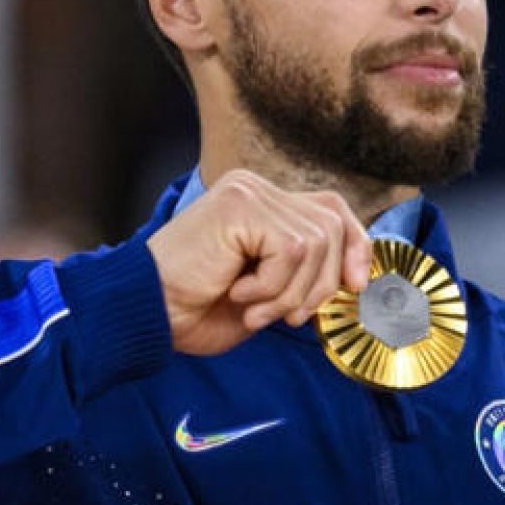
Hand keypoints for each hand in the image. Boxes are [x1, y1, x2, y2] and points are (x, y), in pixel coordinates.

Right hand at [145, 169, 370, 355]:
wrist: (147, 311)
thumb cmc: (195, 308)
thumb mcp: (266, 294)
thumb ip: (304, 275)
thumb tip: (355, 277)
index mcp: (261, 204)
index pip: (331, 208)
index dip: (355, 244)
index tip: (357, 285)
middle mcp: (255, 189)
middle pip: (331, 225)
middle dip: (321, 283)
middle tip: (285, 315)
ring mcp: (248, 193)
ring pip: (315, 243)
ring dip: (290, 292)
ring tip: (254, 308)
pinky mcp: (241, 206)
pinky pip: (291, 251)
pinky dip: (272, 286)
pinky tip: (238, 294)